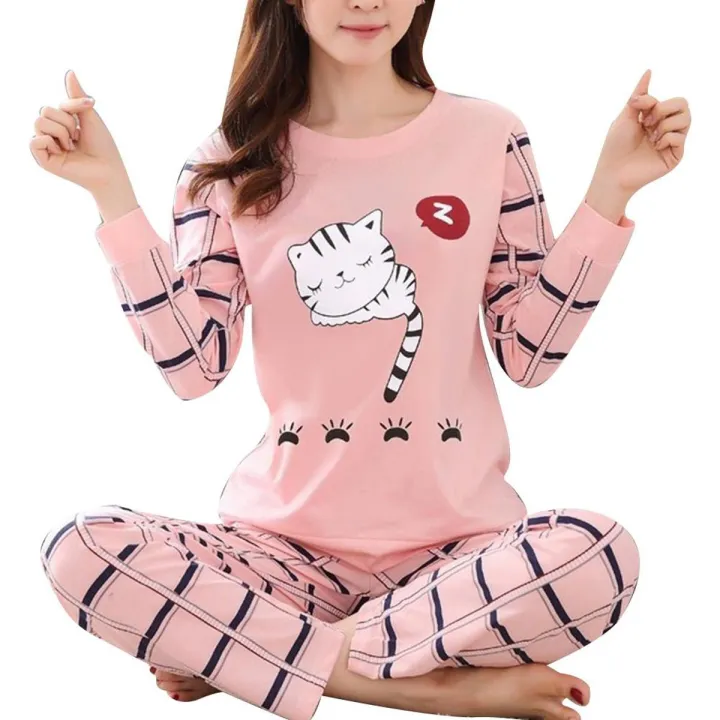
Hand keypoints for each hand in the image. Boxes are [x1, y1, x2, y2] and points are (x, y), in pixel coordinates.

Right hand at [29, 70, 133, 197]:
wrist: (108, 168)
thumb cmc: (102, 145)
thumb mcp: (89, 116)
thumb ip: (76, 96)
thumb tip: (69, 72)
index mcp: (60, 123)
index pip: (56, 104)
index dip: (73, 104)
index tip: (91, 104)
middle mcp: (50, 134)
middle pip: (44, 110)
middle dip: (66, 121)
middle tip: (78, 137)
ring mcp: (46, 147)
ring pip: (39, 122)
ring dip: (61, 132)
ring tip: (72, 146)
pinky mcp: (43, 160)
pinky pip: (34, 140)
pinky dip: (50, 142)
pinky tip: (63, 152)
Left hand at [593, 69, 690, 197]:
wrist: (612, 171)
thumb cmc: (615, 146)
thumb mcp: (626, 116)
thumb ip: (639, 95)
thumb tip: (648, 72)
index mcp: (655, 118)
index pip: (666, 98)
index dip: (651, 101)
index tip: (635, 107)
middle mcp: (666, 128)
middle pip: (683, 103)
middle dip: (663, 109)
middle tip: (647, 123)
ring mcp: (672, 142)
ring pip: (686, 118)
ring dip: (664, 124)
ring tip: (650, 137)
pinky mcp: (675, 155)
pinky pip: (679, 137)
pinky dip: (664, 138)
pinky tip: (654, 147)